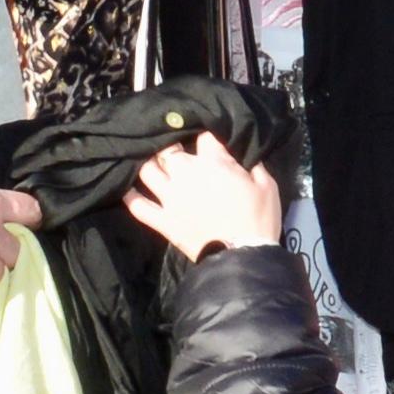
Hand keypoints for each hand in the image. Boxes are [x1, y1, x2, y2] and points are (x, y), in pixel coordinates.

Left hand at [128, 134, 281, 259]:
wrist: (243, 255)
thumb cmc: (258, 218)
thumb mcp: (266, 185)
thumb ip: (252, 166)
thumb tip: (243, 156)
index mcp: (212, 163)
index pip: (204, 138)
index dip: (207, 138)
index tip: (210, 143)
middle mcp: (185, 175)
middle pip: (168, 150)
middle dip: (171, 145)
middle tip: (176, 148)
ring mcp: (170, 198)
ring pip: (148, 171)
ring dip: (149, 164)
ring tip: (152, 162)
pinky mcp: (163, 221)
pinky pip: (139, 207)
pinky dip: (130, 197)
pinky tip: (127, 189)